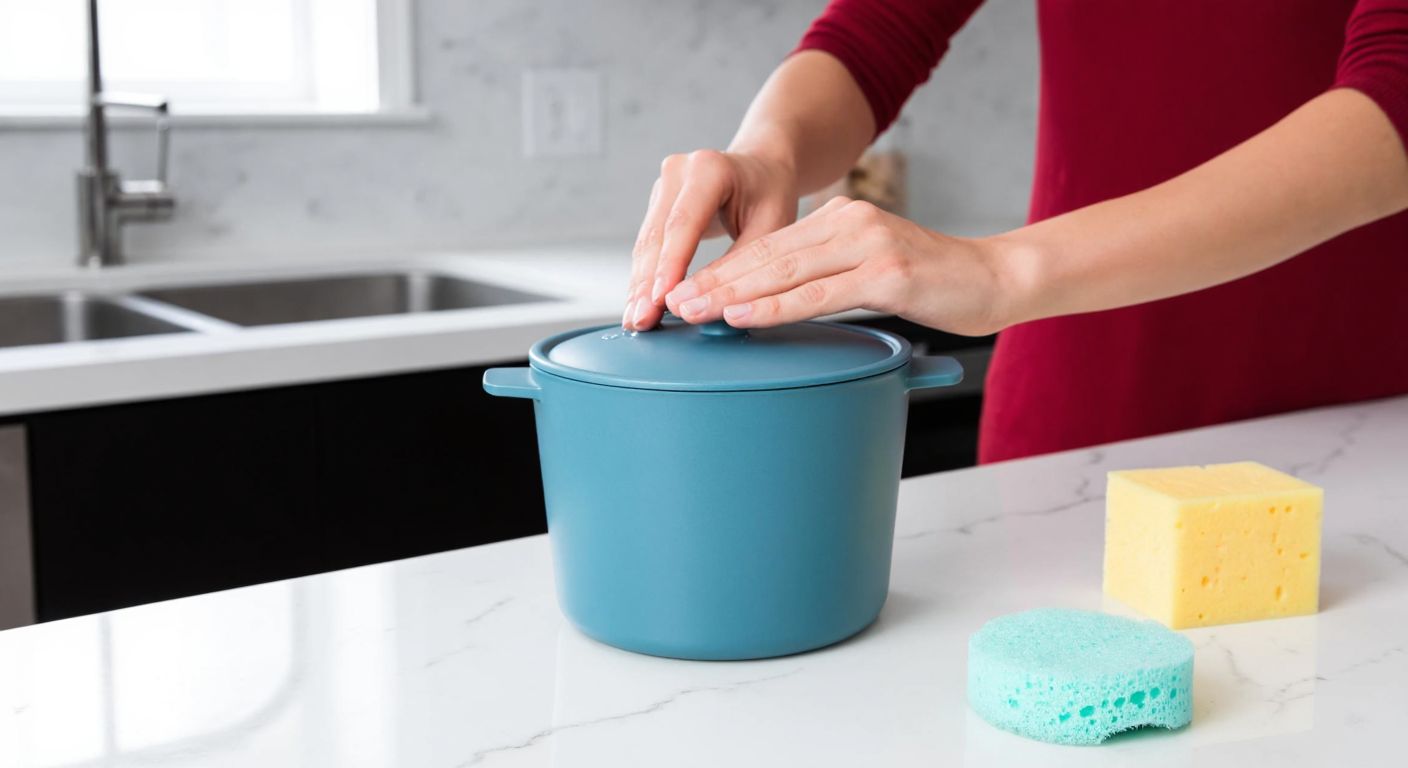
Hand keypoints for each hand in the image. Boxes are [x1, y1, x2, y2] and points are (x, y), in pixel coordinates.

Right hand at [624, 149, 798, 330]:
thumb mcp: (771, 226)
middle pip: (657, 235)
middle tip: (643, 320)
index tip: (661, 298)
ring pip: (646, 244)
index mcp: (709, 169)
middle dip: (648, 283)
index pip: (684, 222)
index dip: (670, 263)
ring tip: (637, 320)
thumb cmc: (770, 195)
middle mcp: (678, 172)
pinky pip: (647, 247)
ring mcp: (662, 187)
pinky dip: (644, 278)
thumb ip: (742, 262)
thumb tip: (712, 303)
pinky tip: (641, 305)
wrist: (761, 168)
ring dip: (639, 285)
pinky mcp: (656, 206)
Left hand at [663, 196, 1018, 336]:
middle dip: (714, 281)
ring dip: (731, 295)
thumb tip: (776, 301)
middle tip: (672, 302)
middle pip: (767, 255)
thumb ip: (830, 277)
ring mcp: (869, 245)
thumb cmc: (936, 284)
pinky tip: (743, 318)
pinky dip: (774, 308)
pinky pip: (818, 295)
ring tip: (693, 311)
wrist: (998, 279)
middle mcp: (851, 223)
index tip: (686, 288)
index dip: (723, 268)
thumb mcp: (874, 271)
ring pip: (783, 272)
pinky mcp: (887, 273)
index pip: (769, 244)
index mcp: (843, 219)